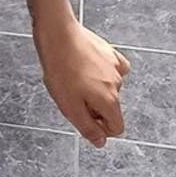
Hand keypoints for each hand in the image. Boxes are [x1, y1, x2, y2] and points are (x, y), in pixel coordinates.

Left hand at [31, 15, 130, 147]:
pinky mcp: (109, 52)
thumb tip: (101, 142)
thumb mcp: (69, 108)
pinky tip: (89, 68)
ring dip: (96, 89)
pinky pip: (113, 69)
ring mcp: (115, 66)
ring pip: (110, 88)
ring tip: (74, 79)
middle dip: (95, 108)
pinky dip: (104, 73)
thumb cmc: (60, 70)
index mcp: (110, 101)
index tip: (83, 118)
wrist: (57, 35)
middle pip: (111, 108)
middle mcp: (118, 84)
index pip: (117, 128)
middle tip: (72, 96)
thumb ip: (88, 128)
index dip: (100, 129)